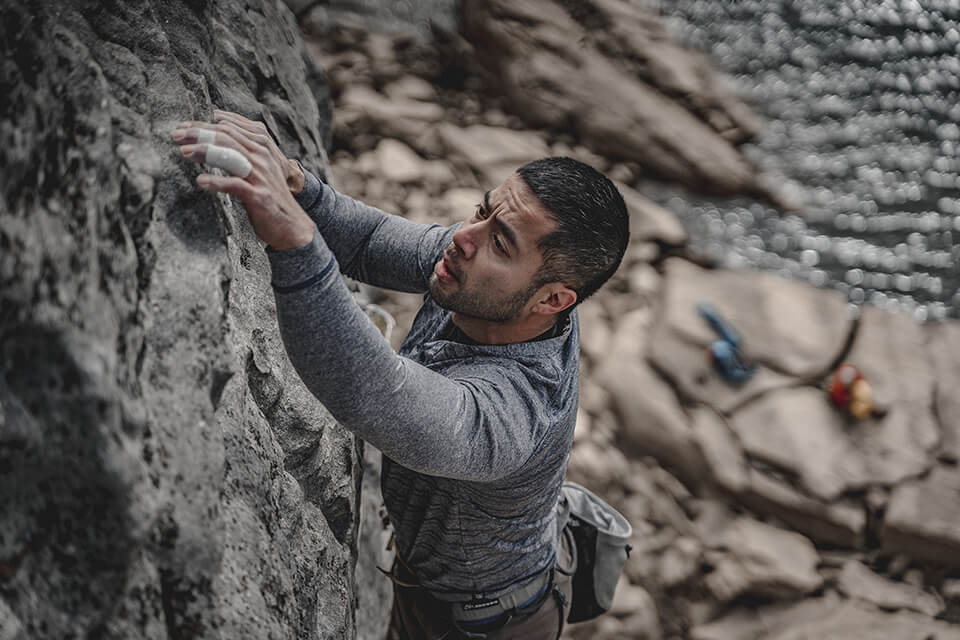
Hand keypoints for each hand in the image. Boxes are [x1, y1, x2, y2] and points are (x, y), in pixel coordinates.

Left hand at [172, 110, 312, 249]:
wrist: (291, 224)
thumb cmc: (269, 195)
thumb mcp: (259, 167)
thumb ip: (242, 148)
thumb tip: (219, 127)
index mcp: (261, 147)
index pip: (229, 128)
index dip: (204, 125)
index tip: (183, 127)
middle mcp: (262, 157)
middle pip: (227, 137)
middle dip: (199, 133)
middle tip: (176, 134)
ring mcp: (260, 176)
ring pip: (230, 156)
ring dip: (205, 151)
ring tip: (184, 152)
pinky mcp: (258, 196)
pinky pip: (235, 185)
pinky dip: (217, 182)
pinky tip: (201, 181)